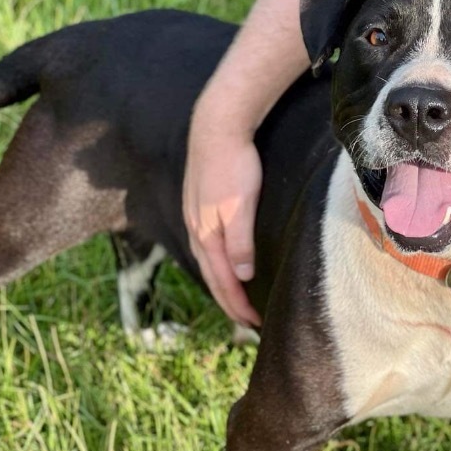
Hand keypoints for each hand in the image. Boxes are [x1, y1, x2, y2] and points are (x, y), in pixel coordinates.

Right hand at [183, 128, 261, 326]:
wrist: (217, 126)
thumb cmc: (232, 165)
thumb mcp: (241, 207)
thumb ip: (240, 244)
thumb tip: (240, 278)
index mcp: (207, 235)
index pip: (222, 282)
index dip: (238, 305)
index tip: (254, 324)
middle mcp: (197, 230)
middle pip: (212, 276)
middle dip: (229, 302)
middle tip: (247, 323)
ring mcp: (195, 217)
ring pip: (208, 262)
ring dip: (222, 284)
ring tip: (236, 300)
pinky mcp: (199, 205)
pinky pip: (207, 246)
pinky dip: (217, 264)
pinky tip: (224, 263)